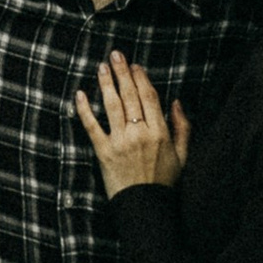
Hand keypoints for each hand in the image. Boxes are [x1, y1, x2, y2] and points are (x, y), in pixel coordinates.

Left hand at [73, 50, 189, 194]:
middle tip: (115, 55)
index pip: (149, 97)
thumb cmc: (165, 182)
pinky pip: (92, 126)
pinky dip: (84, 110)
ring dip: (106, 83)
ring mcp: (120, 142)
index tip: (135, 66)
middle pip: (130, 96)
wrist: (145, 207)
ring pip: (112, 106)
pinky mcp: (103, 152)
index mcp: (160, 132)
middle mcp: (140, 133)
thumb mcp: (183, 155)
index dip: (141, 78)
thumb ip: (183, 127)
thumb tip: (177, 102)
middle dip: (122, 73)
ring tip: (101, 67)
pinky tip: (80, 94)